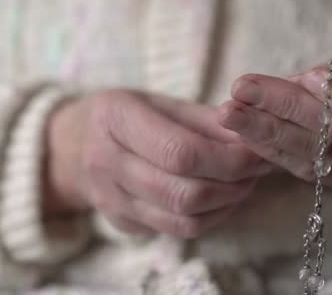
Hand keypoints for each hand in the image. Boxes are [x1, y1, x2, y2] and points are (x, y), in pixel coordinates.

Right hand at [45, 90, 269, 237]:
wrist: (73, 145)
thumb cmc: (125, 116)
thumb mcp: (160, 102)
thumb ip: (205, 119)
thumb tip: (252, 135)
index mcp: (115, 119)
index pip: (180, 152)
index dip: (228, 158)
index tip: (258, 151)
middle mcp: (105, 163)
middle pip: (184, 192)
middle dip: (234, 183)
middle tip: (258, 167)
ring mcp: (110, 199)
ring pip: (183, 219)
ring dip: (227, 203)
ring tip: (245, 180)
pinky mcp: (122, 222)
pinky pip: (177, 230)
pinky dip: (211, 217)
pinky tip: (223, 197)